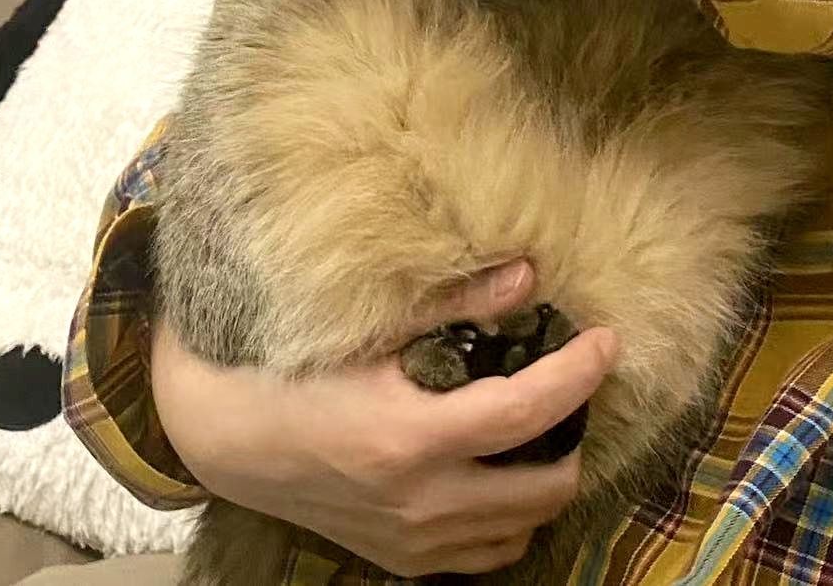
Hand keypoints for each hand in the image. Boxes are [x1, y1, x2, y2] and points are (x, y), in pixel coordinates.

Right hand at [151, 262, 617, 575]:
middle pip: (545, 485)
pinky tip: (500, 470)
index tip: (607, 341)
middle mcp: (420, 503)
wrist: (224, 439)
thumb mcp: (369, 330)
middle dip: (574, 430)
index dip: (579, 374)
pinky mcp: (401, 561)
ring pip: (523, 527)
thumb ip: (454, 303)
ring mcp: (412, 542)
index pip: (528, 412)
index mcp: (411, 438)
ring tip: (540, 422)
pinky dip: (510, 517)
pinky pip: (485, 555)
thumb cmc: (291, 371)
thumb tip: (530, 275)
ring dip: (546, 476)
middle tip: (570, 381)